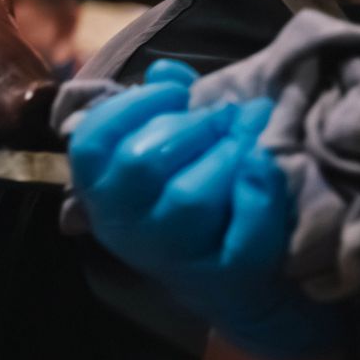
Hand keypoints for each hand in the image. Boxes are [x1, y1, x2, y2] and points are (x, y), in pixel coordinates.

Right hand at [68, 59, 338, 359]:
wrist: (240, 287)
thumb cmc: (196, 204)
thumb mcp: (166, 155)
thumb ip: (162, 109)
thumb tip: (167, 71)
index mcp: (102, 193)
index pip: (91, 143)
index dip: (132, 106)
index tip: (173, 95)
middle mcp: (127, 228)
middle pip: (140, 164)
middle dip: (190, 125)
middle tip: (223, 116)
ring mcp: (174, 256)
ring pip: (190, 196)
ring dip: (227, 153)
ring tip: (249, 136)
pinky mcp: (225, 276)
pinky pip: (244, 230)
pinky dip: (260, 191)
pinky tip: (268, 165)